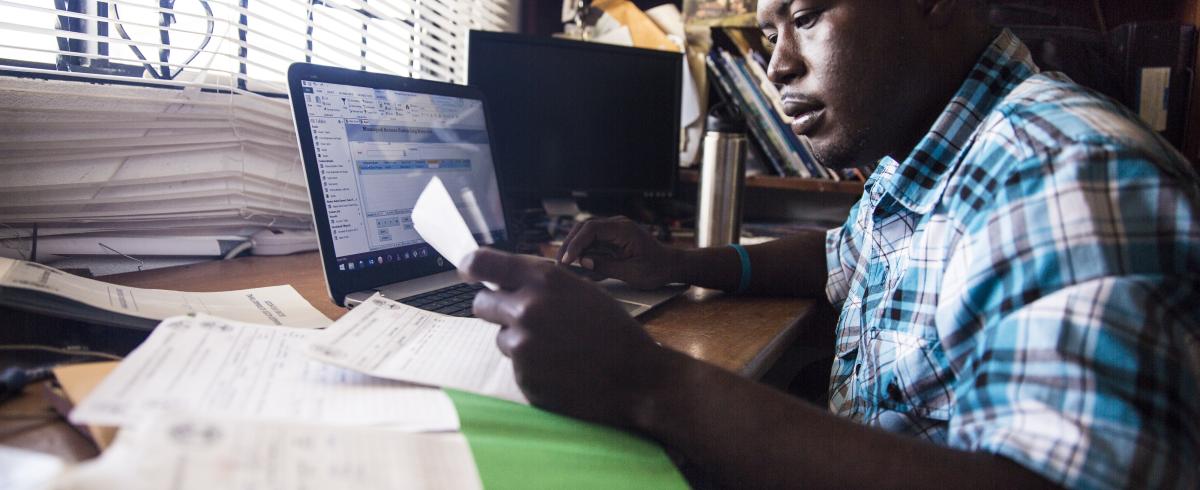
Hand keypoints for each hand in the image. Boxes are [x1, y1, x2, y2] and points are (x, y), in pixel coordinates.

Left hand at [461, 248, 666, 427]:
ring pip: (501, 337)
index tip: (467, 271)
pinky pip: (517, 366)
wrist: (637, 377)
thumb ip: (542, 283)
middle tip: (520, 318)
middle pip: (481, 304)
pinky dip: (533, 367)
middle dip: (495, 309)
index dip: (471, 267)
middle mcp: (527, 308)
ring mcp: (523, 345)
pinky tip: (561, 369)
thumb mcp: (581, 291)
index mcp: (543, 279)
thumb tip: (505, 280)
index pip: (483, 263)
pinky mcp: (524, 376)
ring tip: (558, 349)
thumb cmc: (613, 331)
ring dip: (520, 341)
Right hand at [557, 216, 680, 289]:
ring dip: (574, 247)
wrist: (670, 266)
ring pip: (586, 233)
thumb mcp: (631, 273)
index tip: (567, 260)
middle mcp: (617, 225)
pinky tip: (576, 264)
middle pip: (585, 227)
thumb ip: (606, 267)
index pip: (592, 229)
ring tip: (564, 264)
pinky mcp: (613, 238)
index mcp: (623, 229)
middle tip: (560, 262)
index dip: (576, 243)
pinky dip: (583, 251)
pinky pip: (593, 241)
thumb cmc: (656, 269)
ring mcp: (615, 230)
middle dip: (570, 243)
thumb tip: (583, 262)